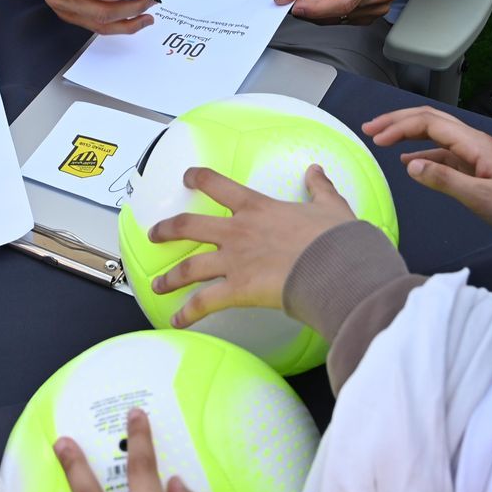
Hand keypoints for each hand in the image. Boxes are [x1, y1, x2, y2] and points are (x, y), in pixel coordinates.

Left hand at [147, 164, 355, 326]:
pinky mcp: (237, 289)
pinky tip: (177, 320)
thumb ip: (319, 187)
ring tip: (157, 285)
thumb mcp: (329, 205)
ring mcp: (233, 261)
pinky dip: (187, 313)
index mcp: (257, 207)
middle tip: (154, 234)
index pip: (217, 184)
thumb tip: (317, 171)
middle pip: (188, 225)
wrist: (336, 266)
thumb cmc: (335, 237)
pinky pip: (203, 303)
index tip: (188, 177)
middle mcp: (237, 231)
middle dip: (167, 230)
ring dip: (170, 277)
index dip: (197, 178)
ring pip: (189, 268)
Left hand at [276, 0, 406, 23]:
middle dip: (313, 12)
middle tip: (293, 3)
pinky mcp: (376, 11)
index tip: (295, 7)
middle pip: (341, 14)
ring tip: (307, 2)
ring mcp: (381, 4)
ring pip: (342, 20)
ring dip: (320, 15)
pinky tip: (324, 5)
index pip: (343, 2)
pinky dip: (331, 15)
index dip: (317, 9)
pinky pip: (348, 20)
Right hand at [364, 106, 491, 244]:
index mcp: (474, 143)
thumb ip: (445, 180)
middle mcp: (473, 142)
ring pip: (434, 134)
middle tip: (368, 128)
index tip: (375, 138)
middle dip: (397, 120)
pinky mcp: (476, 167)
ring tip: (381, 139)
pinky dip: (421, 153)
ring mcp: (474, 153)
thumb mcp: (482, 198)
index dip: (399, 126)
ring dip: (407, 133)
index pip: (429, 122)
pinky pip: (442, 153)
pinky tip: (409, 162)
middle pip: (430, 119)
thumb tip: (409, 166)